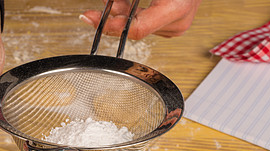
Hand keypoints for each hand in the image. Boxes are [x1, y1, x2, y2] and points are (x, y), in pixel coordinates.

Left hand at [80, 0, 201, 39]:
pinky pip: (147, 23)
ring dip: (121, 14)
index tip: (90, 18)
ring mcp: (177, 27)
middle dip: (112, 17)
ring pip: (139, 26)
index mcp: (177, 9)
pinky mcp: (174, 26)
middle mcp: (178, 23)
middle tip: (92, 13)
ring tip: (109, 3)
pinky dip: (133, 14)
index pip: (137, 28)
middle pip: (135, 28)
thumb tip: (108, 3)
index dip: (111, 25)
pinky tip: (122, 5)